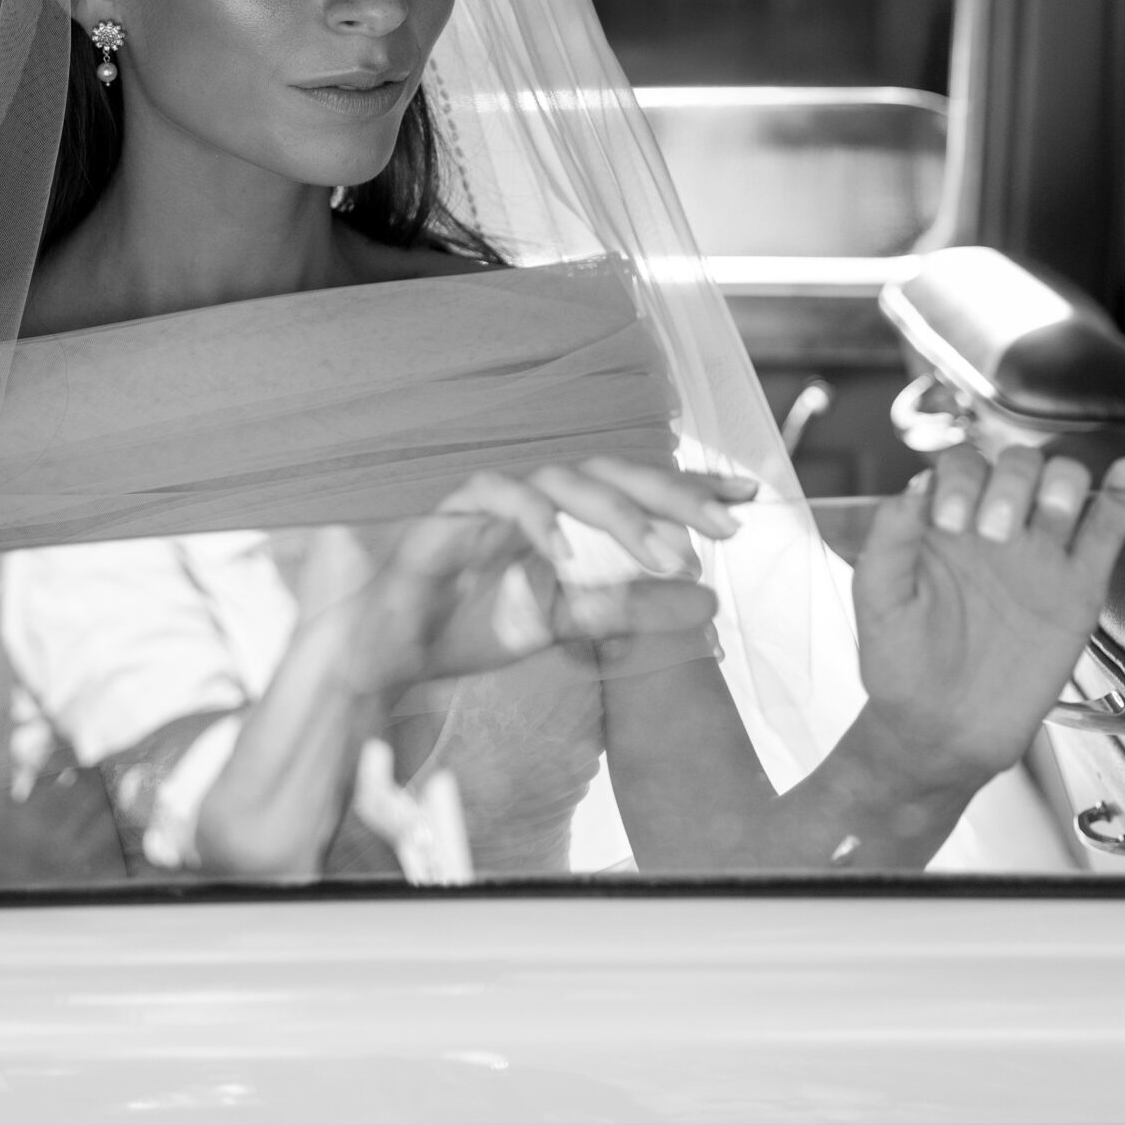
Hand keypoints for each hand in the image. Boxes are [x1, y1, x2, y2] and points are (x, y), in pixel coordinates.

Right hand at [327, 454, 739, 697]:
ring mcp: (490, 496)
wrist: (376, 652)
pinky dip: (538, 523)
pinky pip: (501, 497)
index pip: (632, 489)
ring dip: (619, 517)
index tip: (748, 499)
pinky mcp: (450, 508)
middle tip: (730, 527)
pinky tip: (568, 559)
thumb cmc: (457, 628)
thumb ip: (620, 610)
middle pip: (611, 472)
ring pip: (564, 479)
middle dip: (673, 493)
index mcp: (558, 519)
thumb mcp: (554, 625)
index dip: (687, 488)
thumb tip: (706, 603)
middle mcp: (530, 497)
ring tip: (666, 556)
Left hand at [853, 441, 1124, 795]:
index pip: (963, 464)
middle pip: (1019, 464)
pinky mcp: (1077, 590)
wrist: (941, 730)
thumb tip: (917, 481)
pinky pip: (1106, 532)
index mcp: (944, 522)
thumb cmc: (901, 663)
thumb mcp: (878, 598)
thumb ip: (891, 537)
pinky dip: (1123, 496)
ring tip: (1047, 514)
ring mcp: (1039, 556)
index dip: (959, 479)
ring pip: (1064, 485)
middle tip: (992, 532)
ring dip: (1060, 483)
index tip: (949, 522)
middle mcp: (994, 528)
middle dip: (1009, 483)